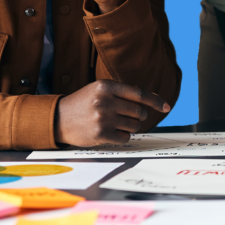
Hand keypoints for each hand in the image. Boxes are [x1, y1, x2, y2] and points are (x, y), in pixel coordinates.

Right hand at [53, 79, 170, 146]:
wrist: (58, 118)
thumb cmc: (84, 103)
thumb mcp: (101, 90)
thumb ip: (125, 93)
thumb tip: (155, 99)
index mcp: (106, 86)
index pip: (139, 94)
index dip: (155, 101)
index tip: (166, 107)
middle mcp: (105, 101)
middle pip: (139, 111)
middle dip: (138, 116)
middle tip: (126, 116)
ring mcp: (103, 118)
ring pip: (134, 126)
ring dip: (130, 127)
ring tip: (115, 123)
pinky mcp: (101, 134)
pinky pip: (126, 138)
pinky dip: (122, 136)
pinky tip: (110, 132)